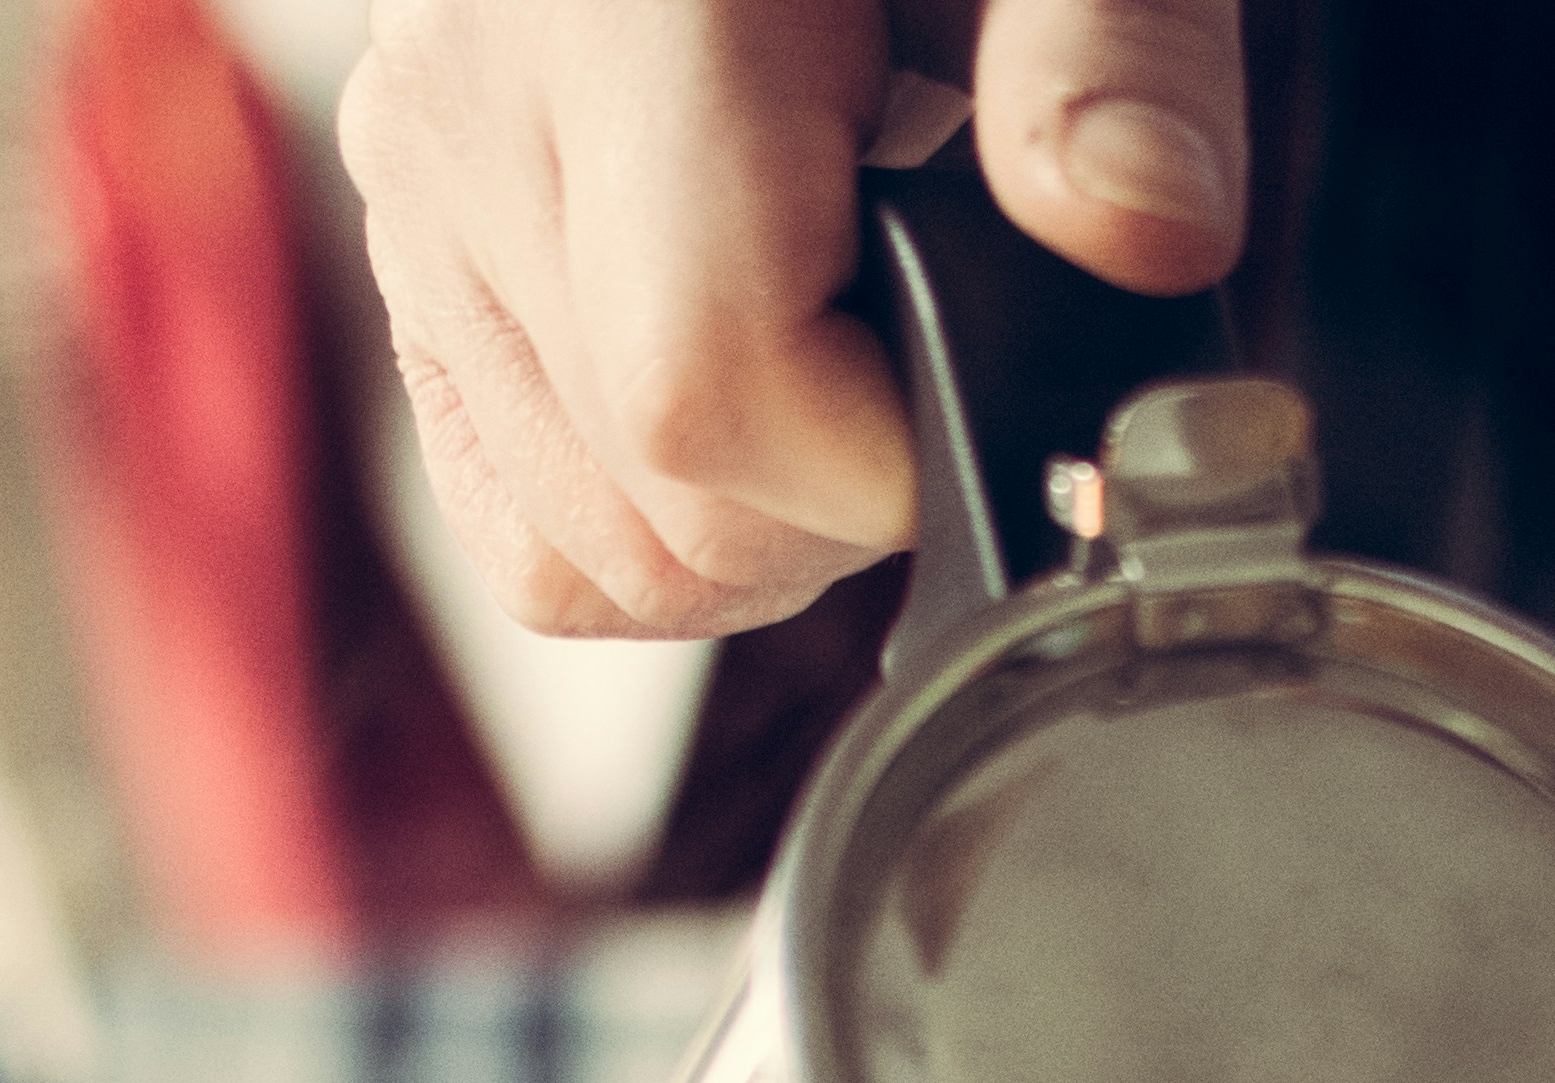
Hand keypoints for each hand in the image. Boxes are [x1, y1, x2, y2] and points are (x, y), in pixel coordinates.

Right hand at [340, 0, 1248, 639]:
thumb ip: (1117, 48)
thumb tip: (1142, 232)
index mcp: (627, 14)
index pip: (707, 387)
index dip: (891, 460)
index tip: (1002, 382)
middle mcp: (478, 113)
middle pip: (659, 504)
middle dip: (850, 505)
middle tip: (945, 347)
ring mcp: (421, 196)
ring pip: (591, 556)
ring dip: (765, 531)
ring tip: (856, 357)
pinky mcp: (411, 259)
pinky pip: (519, 528)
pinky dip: (656, 530)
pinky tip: (754, 402)